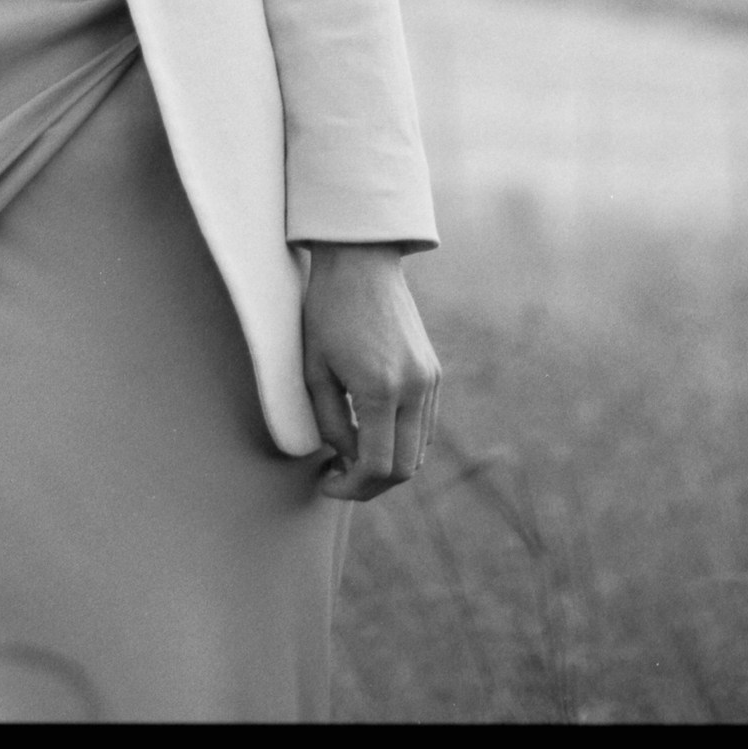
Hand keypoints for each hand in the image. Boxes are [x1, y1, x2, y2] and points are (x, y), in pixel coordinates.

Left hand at [299, 243, 439, 501]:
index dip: (351, 486)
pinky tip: (373, 433)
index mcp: (381, 388)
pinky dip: (402, 442)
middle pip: (405, 468)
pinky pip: (424, 425)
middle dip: (371, 484)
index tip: (326, 482)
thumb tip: (346, 456)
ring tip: (352, 456)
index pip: (377, 466)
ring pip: (419, 450)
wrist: (360, 262)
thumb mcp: (315, 369)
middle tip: (339, 477)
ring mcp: (429, 380)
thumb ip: (330, 422)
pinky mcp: (433, 372)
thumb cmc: (327, 311)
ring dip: (389, 465)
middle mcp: (414, 388)